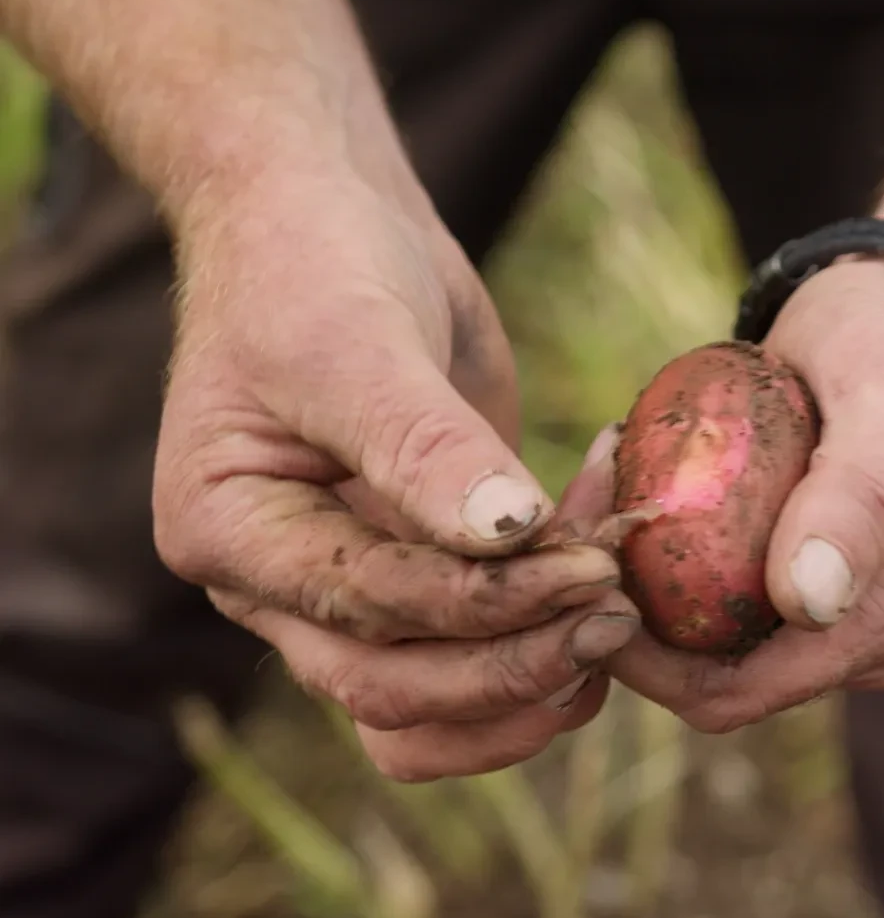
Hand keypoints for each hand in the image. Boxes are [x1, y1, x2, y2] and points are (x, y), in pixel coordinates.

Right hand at [153, 173, 638, 779]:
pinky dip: (541, 625)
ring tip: (616, 626)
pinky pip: (475, 639)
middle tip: (615, 616)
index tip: (590, 570)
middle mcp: (281, 584)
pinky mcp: (417, 561)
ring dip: (527, 685)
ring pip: (432, 702)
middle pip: (395, 690)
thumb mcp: (352, 343)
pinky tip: (604, 551)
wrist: (324, 214)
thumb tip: (511, 536)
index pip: (369, 608)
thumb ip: (425, 446)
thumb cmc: (308, 262)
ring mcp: (351, 581)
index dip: (486, 604)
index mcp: (234, 535)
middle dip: (513, 667)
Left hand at [596, 256, 883, 732]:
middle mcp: (851, 634)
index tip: (585, 565)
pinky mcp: (784, 563)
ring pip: (693, 628)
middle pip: (701, 669)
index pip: (735, 692)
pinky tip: (625, 468)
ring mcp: (817, 602)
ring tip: (601, 474)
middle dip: (624, 607)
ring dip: (631, 569)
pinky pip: (701, 580)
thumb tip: (808, 603)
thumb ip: (862, 502)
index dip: (642, 657)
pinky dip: (653, 540)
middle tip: (584, 504)